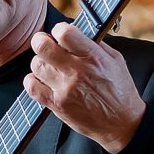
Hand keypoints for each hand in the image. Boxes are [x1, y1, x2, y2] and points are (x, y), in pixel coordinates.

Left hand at [26, 22, 146, 153]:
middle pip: (42, 47)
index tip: (60, 33)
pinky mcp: (57, 105)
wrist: (121, 124)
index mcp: (93, 57)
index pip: (64, 33)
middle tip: (45, 43)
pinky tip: (42, 80)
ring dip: (40, 62)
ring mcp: (65, 89)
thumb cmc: (120, 92)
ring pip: (36, 65)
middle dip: (41, 41)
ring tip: (49, 66)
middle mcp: (77, 71)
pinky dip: (32, 81)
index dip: (59, 29)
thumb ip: (96, 45)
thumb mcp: (116, 61)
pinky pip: (32, 88)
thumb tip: (78, 32)